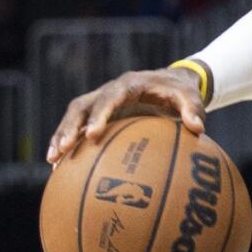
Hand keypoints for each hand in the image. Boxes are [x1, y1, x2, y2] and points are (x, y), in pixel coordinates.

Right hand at [48, 67, 204, 163]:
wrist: (172, 83)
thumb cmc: (181, 91)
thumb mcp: (191, 97)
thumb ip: (193, 110)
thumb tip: (198, 129)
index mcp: (130, 84)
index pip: (110, 97)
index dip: (99, 114)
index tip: (93, 133)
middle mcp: (110, 91)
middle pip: (82, 106)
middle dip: (71, 127)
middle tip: (63, 149)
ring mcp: (101, 101)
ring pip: (74, 116)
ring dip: (62, 135)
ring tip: (53, 160)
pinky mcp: (98, 113)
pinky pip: (78, 128)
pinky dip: (68, 143)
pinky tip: (59, 167)